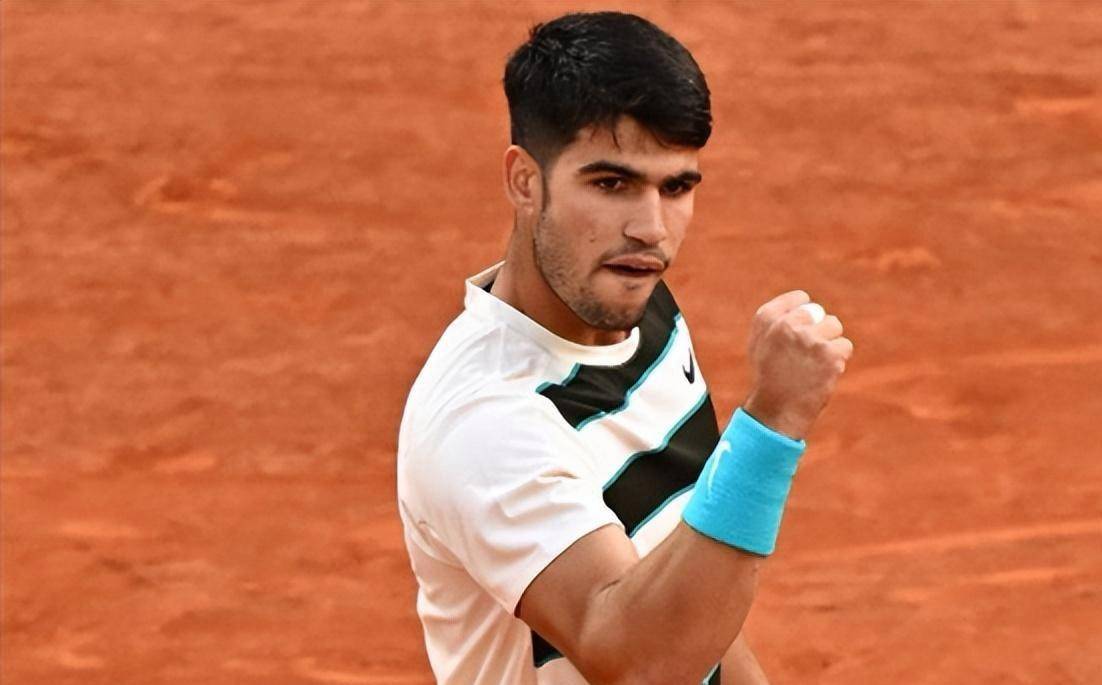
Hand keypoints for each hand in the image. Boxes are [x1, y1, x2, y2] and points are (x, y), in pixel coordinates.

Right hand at [742, 290, 852, 439]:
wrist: (778, 410)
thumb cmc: (769, 376)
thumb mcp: (759, 343)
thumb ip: (776, 319)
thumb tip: (805, 301)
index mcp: (767, 318)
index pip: (800, 299)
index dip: (805, 315)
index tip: (801, 331)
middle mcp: (787, 325)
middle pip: (819, 313)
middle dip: (818, 330)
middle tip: (807, 353)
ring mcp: (810, 339)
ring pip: (835, 327)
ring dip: (830, 343)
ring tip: (815, 363)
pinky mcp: (830, 354)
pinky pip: (844, 346)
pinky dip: (838, 360)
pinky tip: (823, 373)